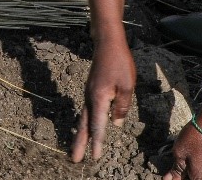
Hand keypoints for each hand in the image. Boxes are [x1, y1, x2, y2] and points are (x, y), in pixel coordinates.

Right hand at [71, 36, 135, 162]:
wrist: (107, 42)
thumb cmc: (119, 62)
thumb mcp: (127, 86)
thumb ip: (122, 106)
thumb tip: (116, 123)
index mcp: (99, 98)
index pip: (98, 125)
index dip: (97, 142)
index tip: (95, 157)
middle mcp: (90, 98)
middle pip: (84, 125)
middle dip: (79, 143)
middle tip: (74, 159)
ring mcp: (89, 93)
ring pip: (83, 118)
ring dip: (80, 134)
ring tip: (77, 148)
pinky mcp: (91, 90)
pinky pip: (86, 110)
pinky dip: (84, 122)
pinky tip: (86, 127)